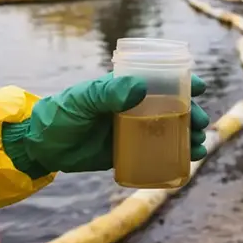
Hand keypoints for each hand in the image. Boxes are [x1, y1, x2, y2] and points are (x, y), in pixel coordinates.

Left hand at [3, 73, 209, 178]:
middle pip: (173, 108)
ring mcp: (134, 131)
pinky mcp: (129, 153)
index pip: (162, 81)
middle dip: (193, 114)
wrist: (42, 147)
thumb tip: (142, 87)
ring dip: (189, 137)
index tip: (200, 86)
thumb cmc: (60, 115)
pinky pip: (158, 154)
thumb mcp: (83, 100)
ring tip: (198, 147)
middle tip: (199, 123)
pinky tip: (187, 162)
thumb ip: (108, 93)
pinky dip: (176, 157)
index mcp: (126, 89)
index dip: (184, 82)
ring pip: (170, 132)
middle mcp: (135, 108)